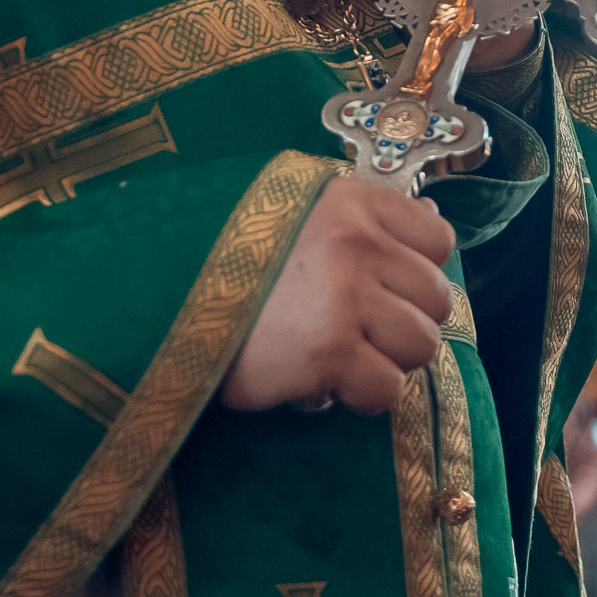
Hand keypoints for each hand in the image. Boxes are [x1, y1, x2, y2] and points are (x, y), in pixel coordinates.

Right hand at [218, 177, 455, 413]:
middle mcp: (354, 241)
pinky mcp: (328, 352)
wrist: (160, 306)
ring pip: (421, 344)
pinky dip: (362, 396)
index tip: (381, 287)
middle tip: (358, 332)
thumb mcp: (297, 217)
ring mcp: (344, 296)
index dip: (416, 269)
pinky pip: (387, 387)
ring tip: (343, 357)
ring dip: (387, 361)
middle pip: (437, 298)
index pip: (437, 237)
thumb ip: (364, 218)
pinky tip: (326, 383)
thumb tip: (435, 221)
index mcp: (348, 201)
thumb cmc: (230, 264)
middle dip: (403, 322)